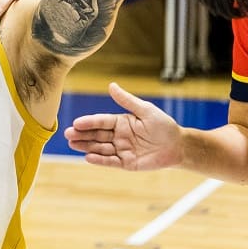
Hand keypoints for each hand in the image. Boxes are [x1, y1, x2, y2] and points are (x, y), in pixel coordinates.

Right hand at [63, 82, 184, 170]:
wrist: (178, 146)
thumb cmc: (164, 126)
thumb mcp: (146, 110)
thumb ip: (127, 100)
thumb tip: (111, 85)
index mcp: (120, 122)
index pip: (101, 121)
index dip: (88, 122)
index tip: (76, 123)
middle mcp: (117, 136)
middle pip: (96, 135)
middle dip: (81, 135)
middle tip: (68, 134)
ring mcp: (120, 149)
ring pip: (99, 148)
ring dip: (86, 147)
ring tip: (73, 145)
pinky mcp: (126, 163)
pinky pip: (110, 161)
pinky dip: (100, 160)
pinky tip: (88, 157)